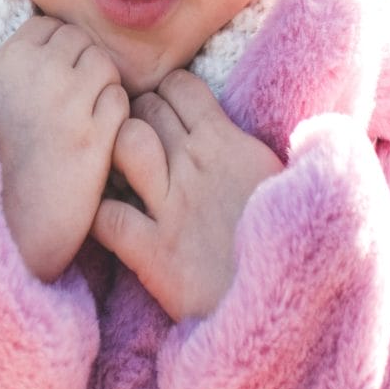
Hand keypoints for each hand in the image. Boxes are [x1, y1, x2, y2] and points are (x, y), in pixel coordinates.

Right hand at [0, 15, 129, 280]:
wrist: (3, 219)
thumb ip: (24, 69)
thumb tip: (59, 45)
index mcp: (9, 60)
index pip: (52, 28)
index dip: (60, 52)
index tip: (56, 81)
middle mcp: (39, 72)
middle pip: (82, 42)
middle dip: (84, 67)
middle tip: (76, 103)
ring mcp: (68, 102)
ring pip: (106, 67)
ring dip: (103, 89)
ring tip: (86, 120)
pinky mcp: (94, 136)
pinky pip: (120, 102)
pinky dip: (115, 117)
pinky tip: (97, 140)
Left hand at [89, 69, 281, 319]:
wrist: (289, 302)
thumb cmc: (291, 243)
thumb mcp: (285, 180)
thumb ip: (251, 151)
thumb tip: (249, 132)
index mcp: (229, 143)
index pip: (179, 86)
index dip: (164, 96)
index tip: (164, 119)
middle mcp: (196, 165)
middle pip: (145, 108)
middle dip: (134, 120)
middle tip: (138, 150)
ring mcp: (172, 207)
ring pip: (124, 144)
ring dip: (115, 154)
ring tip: (121, 178)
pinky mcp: (153, 252)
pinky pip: (105, 215)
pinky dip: (97, 215)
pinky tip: (108, 223)